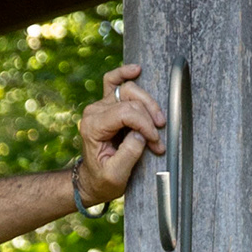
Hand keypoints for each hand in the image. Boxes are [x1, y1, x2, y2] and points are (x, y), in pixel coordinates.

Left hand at [72, 62, 167, 207]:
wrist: (93, 180)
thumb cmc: (103, 179)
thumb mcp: (115, 175)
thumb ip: (128, 154)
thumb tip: (141, 134)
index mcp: (93, 127)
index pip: (125, 113)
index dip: (145, 125)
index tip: (155, 142)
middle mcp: (95, 112)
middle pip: (129, 100)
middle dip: (149, 117)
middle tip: (158, 138)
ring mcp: (101, 105)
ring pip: (128, 89)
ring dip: (148, 103)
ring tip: (158, 122)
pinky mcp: (107, 104)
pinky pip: (113, 81)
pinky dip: (124, 73)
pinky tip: (136, 70)